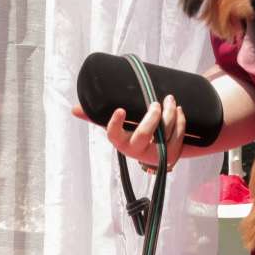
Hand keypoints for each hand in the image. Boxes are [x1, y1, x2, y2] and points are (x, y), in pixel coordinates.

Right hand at [72, 94, 186, 171]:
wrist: (158, 154)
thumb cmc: (132, 136)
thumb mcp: (118, 128)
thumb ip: (96, 118)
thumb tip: (74, 109)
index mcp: (122, 143)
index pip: (113, 135)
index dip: (115, 124)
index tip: (120, 110)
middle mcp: (137, 152)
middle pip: (143, 134)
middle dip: (151, 116)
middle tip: (155, 102)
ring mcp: (156, 155)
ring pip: (164, 133)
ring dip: (170, 114)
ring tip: (170, 99)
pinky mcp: (172, 155)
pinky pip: (178, 136)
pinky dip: (180, 121)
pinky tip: (178, 110)